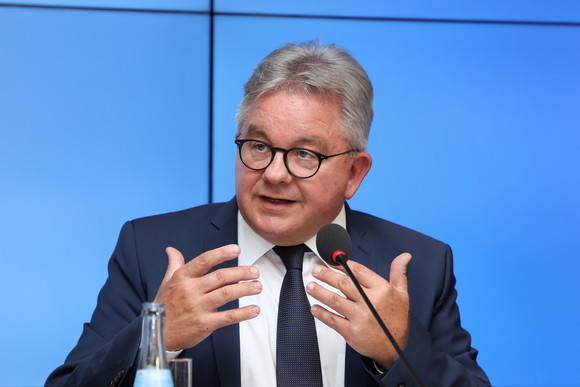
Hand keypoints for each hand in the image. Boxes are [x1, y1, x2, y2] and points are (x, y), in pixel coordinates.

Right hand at [154, 245, 261, 350]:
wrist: (157, 332)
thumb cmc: (164, 306)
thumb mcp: (166, 282)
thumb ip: (174, 264)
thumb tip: (171, 250)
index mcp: (182, 278)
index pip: (204, 261)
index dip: (221, 253)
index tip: (236, 249)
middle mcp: (191, 290)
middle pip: (221, 276)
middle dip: (242, 272)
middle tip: (255, 271)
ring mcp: (198, 307)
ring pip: (227, 294)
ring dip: (246, 289)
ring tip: (257, 286)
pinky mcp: (205, 324)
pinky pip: (228, 316)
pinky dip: (244, 313)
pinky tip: (254, 309)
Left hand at [306, 253, 411, 367]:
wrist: (397, 348)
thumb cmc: (397, 320)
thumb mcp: (402, 294)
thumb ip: (398, 273)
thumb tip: (404, 256)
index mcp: (381, 290)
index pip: (358, 271)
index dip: (343, 265)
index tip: (332, 261)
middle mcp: (370, 302)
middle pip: (343, 283)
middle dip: (326, 275)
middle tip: (317, 270)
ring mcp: (360, 317)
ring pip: (335, 300)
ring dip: (320, 292)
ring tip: (311, 286)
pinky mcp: (351, 332)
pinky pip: (332, 320)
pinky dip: (321, 313)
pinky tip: (315, 308)